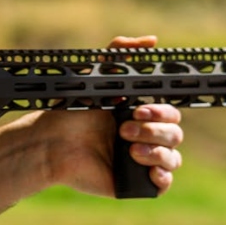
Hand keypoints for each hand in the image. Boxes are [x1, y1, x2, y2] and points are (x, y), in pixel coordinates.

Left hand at [35, 35, 183, 196]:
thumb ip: (120, 53)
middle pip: (175, 134)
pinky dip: (162, 177)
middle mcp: (144, 137)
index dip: (160, 111)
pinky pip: (163, 183)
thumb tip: (151, 40)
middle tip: (123, 129)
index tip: (138, 110)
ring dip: (157, 152)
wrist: (50, 144)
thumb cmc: (70, 111)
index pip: (171, 112)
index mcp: (141, 114)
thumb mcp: (95, 76)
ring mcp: (141, 160)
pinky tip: (149, 170)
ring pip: (173, 158)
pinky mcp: (134, 183)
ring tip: (129, 149)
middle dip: (154, 131)